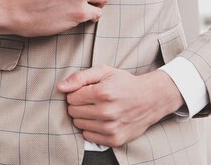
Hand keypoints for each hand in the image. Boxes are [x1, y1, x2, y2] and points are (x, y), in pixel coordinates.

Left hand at [57, 66, 184, 147]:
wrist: (150, 99)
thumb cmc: (124, 83)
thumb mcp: (104, 71)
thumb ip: (80, 77)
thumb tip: (59, 87)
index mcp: (102, 93)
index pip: (71, 97)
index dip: (77, 93)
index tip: (87, 91)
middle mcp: (106, 112)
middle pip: (73, 112)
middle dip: (79, 104)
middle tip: (92, 100)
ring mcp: (111, 128)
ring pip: (79, 125)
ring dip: (85, 116)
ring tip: (97, 109)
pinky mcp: (115, 140)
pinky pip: (88, 137)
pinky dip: (91, 128)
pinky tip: (101, 120)